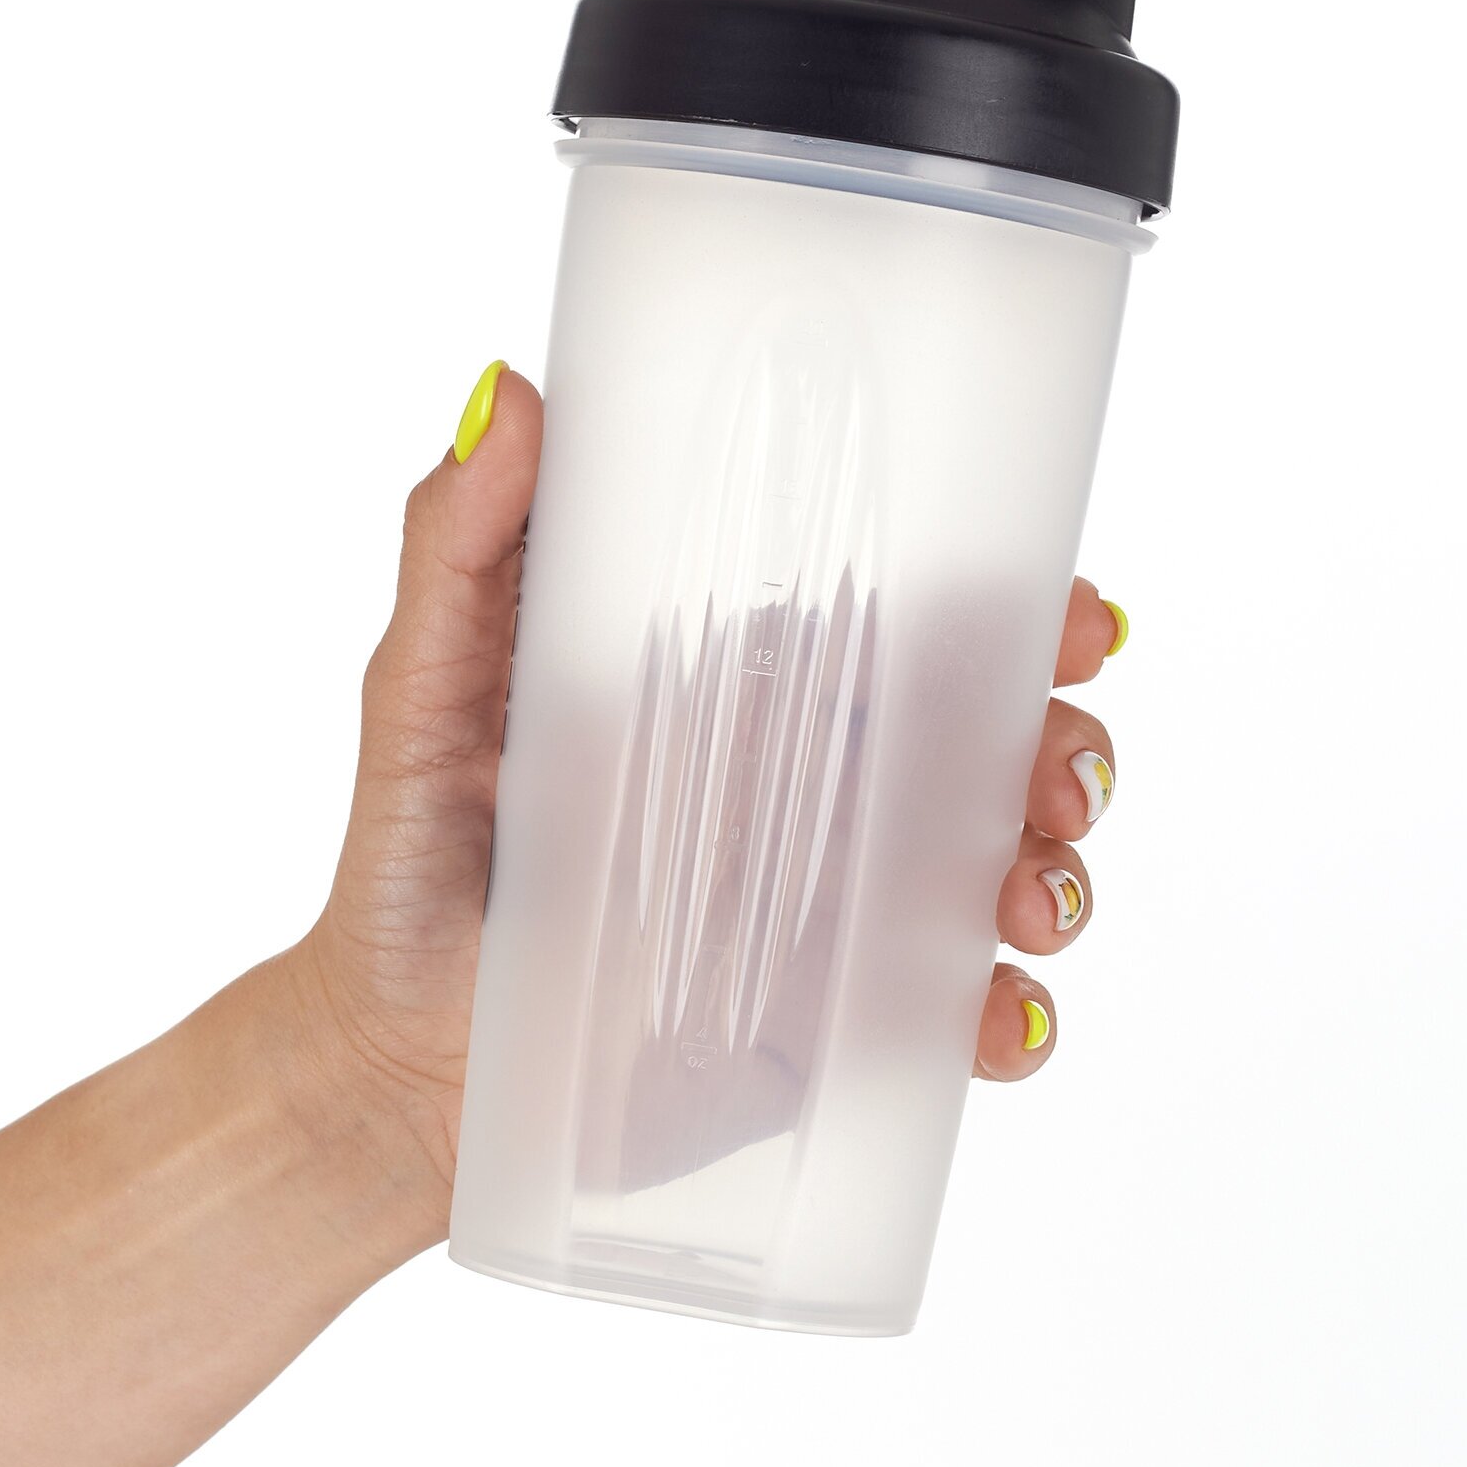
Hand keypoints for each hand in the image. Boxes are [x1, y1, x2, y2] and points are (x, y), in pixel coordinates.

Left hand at [292, 364, 1128, 1250]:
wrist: (396, 1070)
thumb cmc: (411, 868)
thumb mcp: (427, 696)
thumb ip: (459, 553)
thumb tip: (503, 396)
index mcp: (744, 688)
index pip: (909, 622)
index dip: (1016, 610)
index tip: (1070, 618)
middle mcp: (809, 789)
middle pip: (992, 741)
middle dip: (1064, 747)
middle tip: (1060, 781)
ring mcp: (831, 909)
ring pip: (1002, 867)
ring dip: (1058, 872)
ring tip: (1034, 899)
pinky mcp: (830, 1025)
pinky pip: (954, 1009)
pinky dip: (1008, 1011)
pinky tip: (998, 1018)